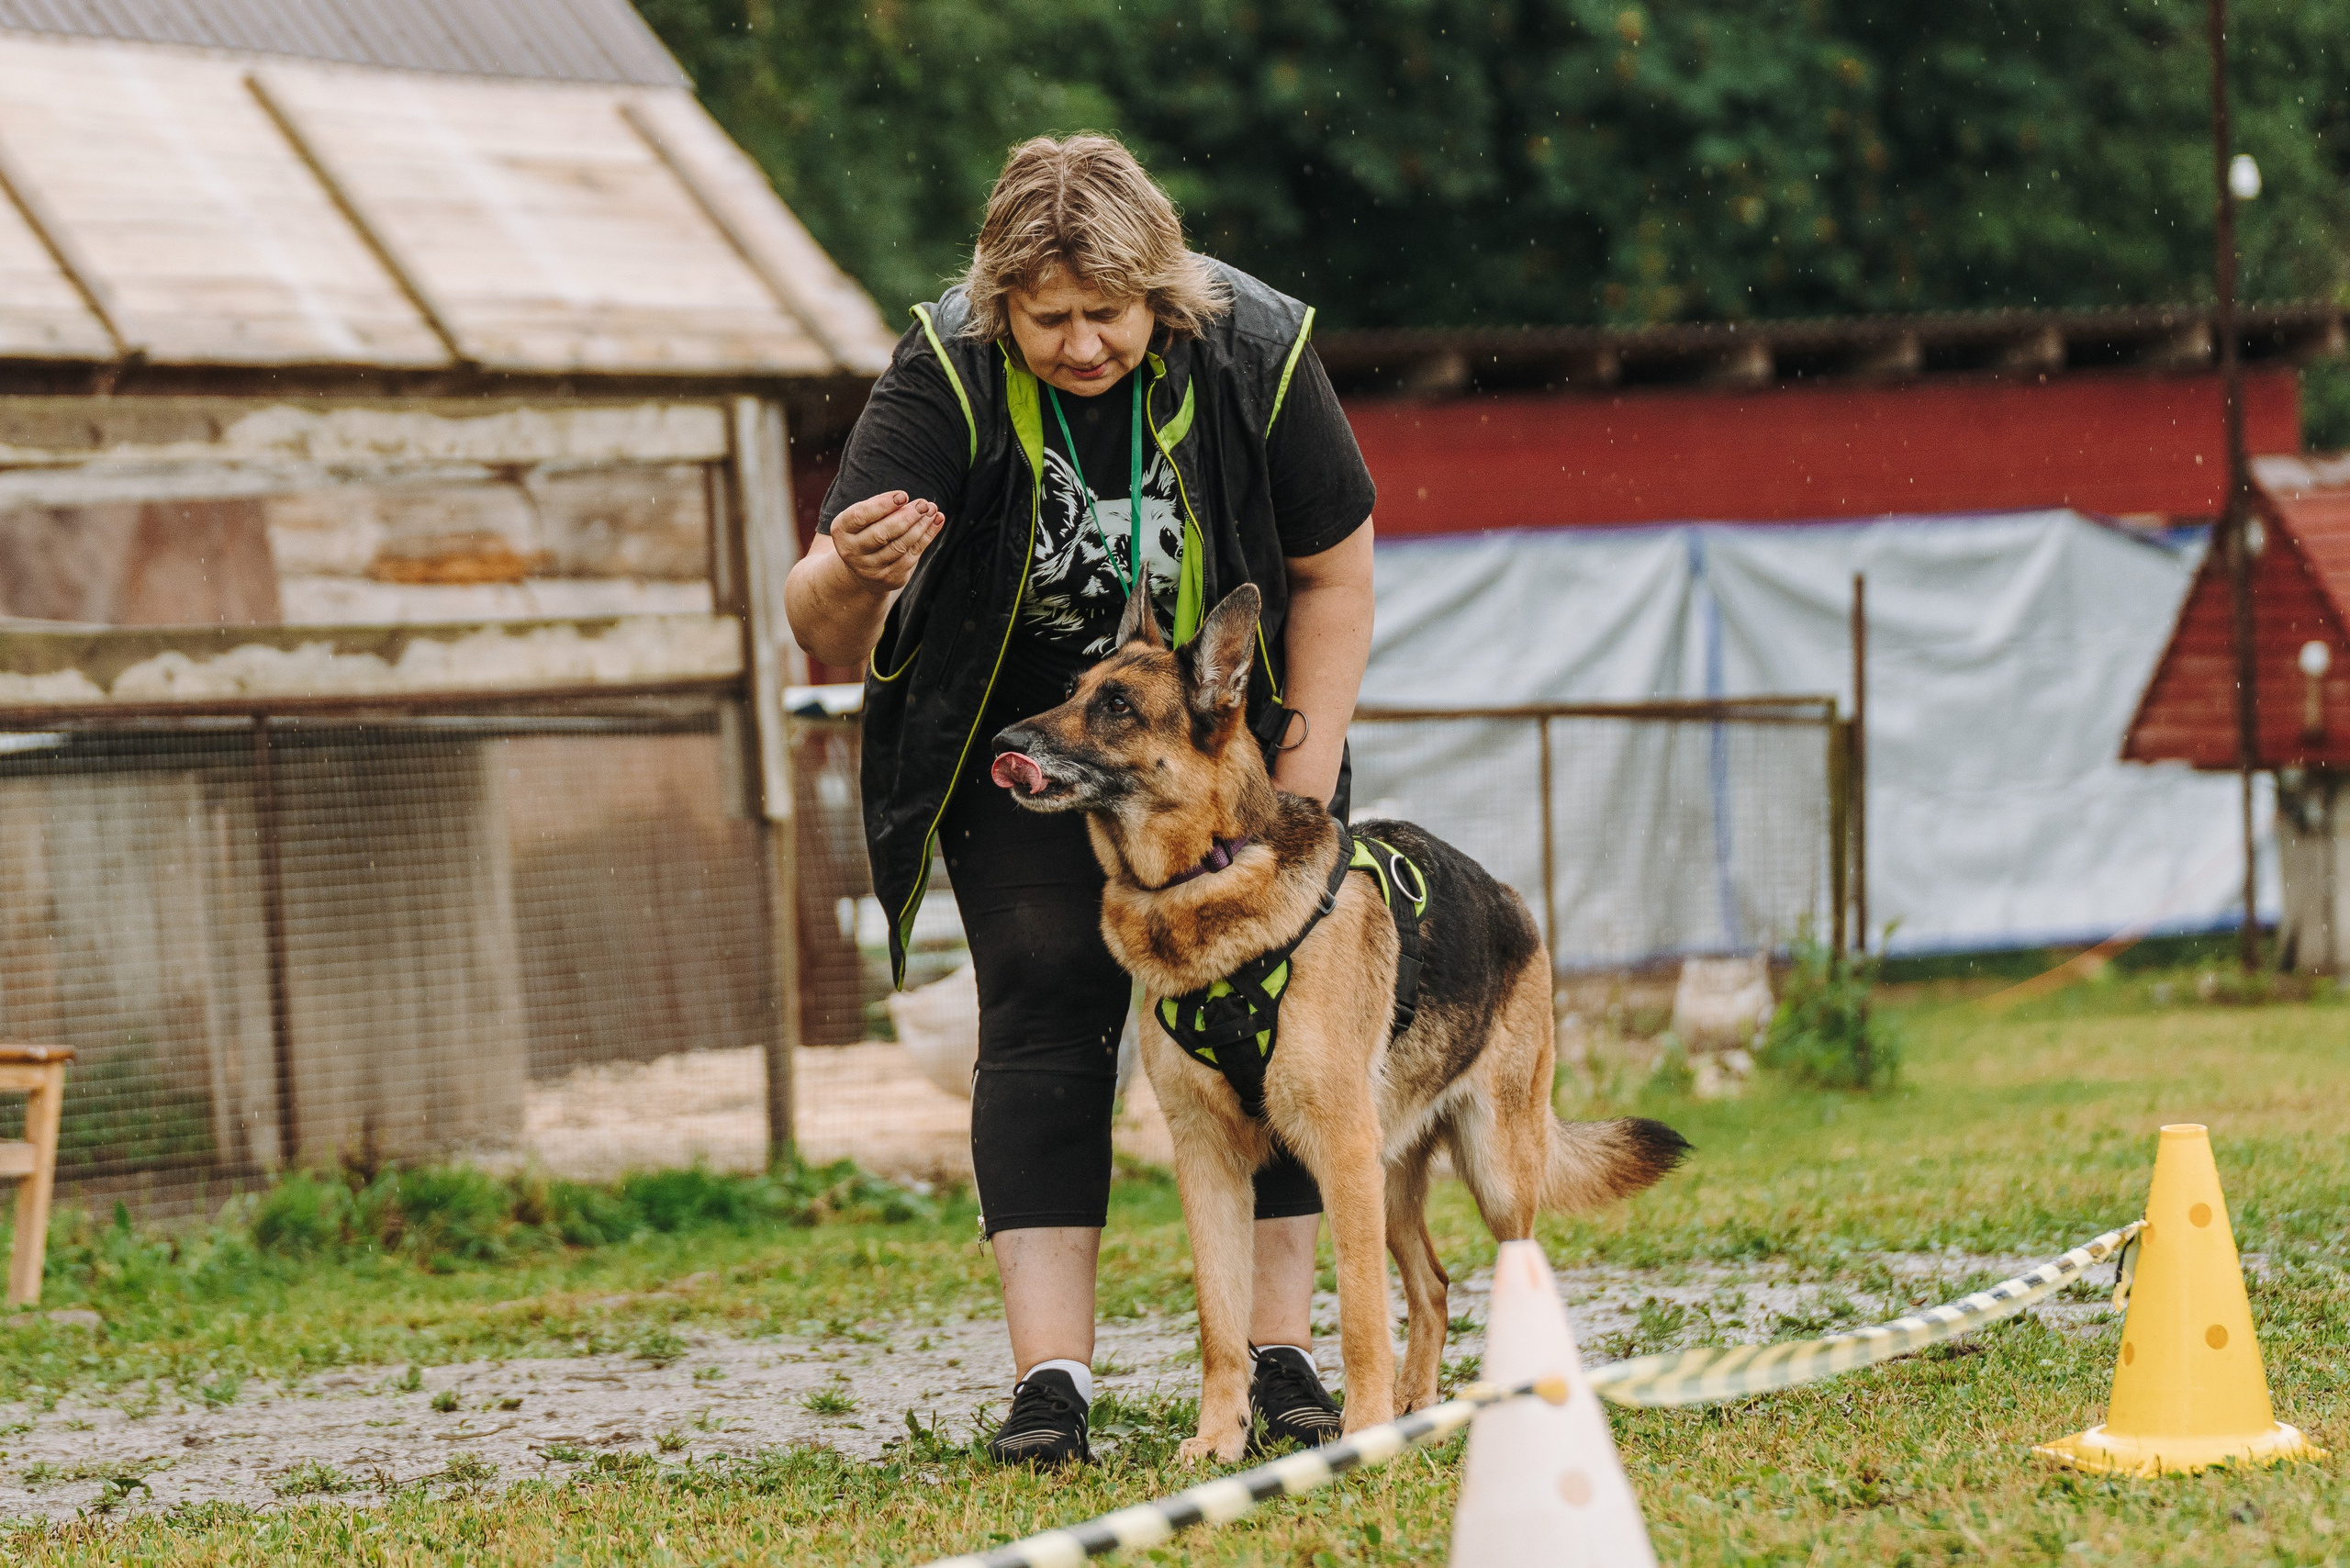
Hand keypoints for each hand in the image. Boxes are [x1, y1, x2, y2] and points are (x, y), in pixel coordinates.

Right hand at [828, 491, 944, 593]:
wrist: (863, 569)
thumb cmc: (866, 532)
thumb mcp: (866, 518)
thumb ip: (882, 507)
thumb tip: (909, 501)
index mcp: (841, 530)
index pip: (860, 516)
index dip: (883, 505)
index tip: (903, 496)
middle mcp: (851, 552)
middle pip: (882, 534)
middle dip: (906, 517)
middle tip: (923, 504)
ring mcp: (870, 568)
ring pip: (900, 545)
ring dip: (920, 526)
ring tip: (931, 510)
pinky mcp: (889, 578)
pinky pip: (912, 556)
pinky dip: (926, 537)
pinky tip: (936, 521)